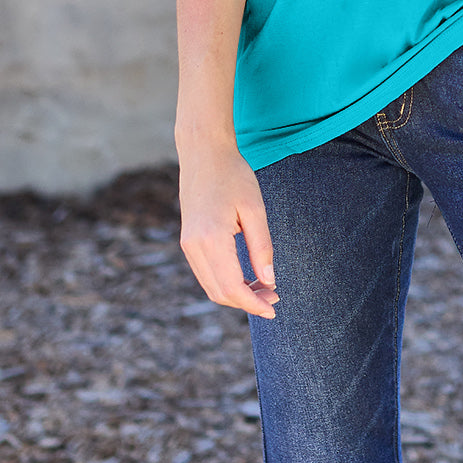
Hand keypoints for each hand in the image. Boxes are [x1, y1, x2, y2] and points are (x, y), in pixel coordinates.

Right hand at [177, 140, 279, 318]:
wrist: (204, 153)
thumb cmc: (234, 175)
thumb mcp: (255, 208)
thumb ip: (261, 247)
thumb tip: (268, 281)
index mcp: (211, 238)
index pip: (231, 287)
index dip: (253, 303)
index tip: (273, 309)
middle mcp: (193, 246)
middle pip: (219, 292)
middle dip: (247, 302)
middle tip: (274, 297)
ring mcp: (187, 245)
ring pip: (211, 286)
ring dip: (237, 294)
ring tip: (264, 287)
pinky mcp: (187, 242)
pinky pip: (206, 273)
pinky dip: (226, 282)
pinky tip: (246, 277)